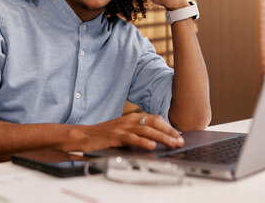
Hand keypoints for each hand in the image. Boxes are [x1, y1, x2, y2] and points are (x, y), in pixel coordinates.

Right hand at [65, 113, 183, 151]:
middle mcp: (130, 119)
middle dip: (170, 132)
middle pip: (155, 123)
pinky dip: (144, 142)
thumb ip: (138, 133)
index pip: (156, 119)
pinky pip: (133, 138)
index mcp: (133, 117)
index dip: (168, 127)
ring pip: (147, 130)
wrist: (84, 136)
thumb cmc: (104, 135)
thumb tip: (156, 141)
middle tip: (180, 141)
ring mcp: (123, 127)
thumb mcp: (124, 131)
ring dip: (162, 137)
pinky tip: (152, 147)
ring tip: (173, 144)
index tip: (179, 135)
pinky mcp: (116, 136)